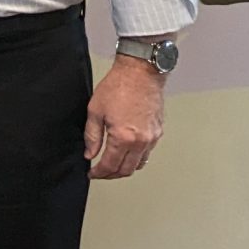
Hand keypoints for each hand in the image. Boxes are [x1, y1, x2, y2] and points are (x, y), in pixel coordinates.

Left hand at [85, 57, 166, 179]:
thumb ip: (92, 136)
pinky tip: (126, 152)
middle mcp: (142, 141)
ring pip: (140, 164)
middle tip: (100, 173)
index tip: (91, 173)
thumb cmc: (117, 87)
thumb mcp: (95, 111)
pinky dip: (136, 157)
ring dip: (125, 168)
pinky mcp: (158, 132)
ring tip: (112, 165)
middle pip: (127, 170)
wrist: (140, 73)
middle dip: (112, 175)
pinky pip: (148, 152)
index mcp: (124, 137)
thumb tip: (90, 154)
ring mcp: (153, 137)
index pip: (111, 165)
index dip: (99, 173)